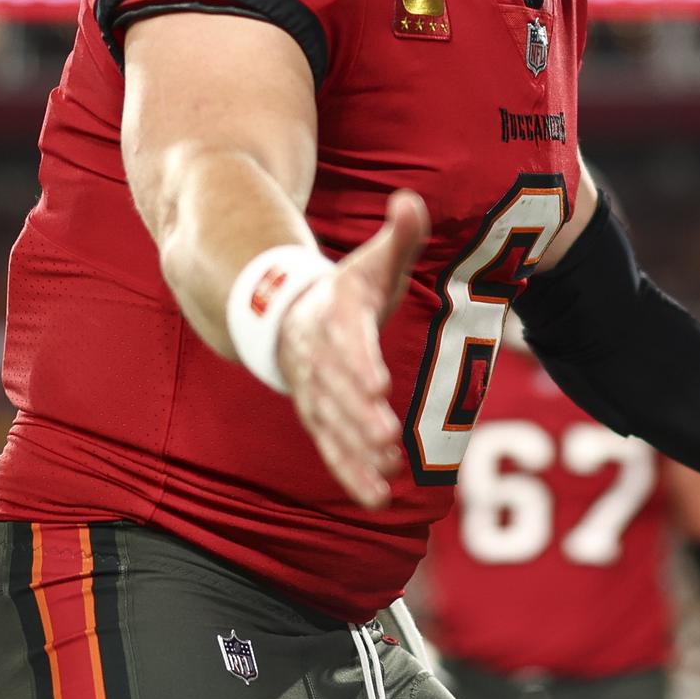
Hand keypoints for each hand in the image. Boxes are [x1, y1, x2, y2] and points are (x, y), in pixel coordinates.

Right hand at [277, 191, 428, 508]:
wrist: (288, 314)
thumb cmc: (347, 289)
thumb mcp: (373, 261)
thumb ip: (399, 235)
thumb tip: (411, 200)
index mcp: (336, 318)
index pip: (348, 341)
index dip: (361, 363)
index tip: (378, 385)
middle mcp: (320, 360)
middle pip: (339, 390)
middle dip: (360, 416)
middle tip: (386, 438)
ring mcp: (316, 392)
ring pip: (333, 425)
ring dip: (356, 451)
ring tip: (385, 472)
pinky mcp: (320, 418)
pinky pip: (333, 449)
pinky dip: (351, 473)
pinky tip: (375, 498)